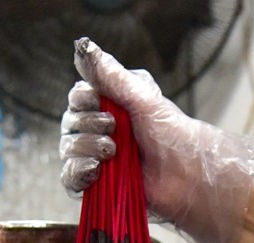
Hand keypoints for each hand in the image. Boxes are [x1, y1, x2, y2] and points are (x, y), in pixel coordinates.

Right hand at [60, 37, 253, 242]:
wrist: (186, 173)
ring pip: (68, 150)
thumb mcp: (141, 96)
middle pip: (69, 124)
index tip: (102, 104)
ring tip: (113, 153)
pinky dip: (78, 173)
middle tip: (116, 131)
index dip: (84, 102)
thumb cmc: (171, 133)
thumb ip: (110, 74)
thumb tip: (82, 46)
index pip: (76, 98)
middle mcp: (98, 130)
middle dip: (90, 127)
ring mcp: (96, 158)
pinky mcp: (96, 185)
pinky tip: (97, 171)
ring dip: (87, 149)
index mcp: (108, 106)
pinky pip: (69, 179)